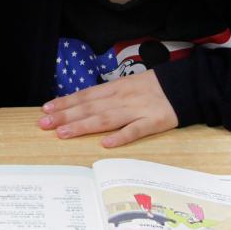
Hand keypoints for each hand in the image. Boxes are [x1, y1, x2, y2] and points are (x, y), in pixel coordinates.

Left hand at [39, 70, 177, 146]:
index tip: (46, 109)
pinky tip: (105, 144)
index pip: (86, 96)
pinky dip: (121, 137)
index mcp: (116, 88)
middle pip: (90, 107)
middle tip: (44, 124)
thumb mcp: (127, 86)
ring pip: (106, 118)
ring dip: (83, 126)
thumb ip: (106, 96)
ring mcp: (138, 110)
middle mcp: (123, 98)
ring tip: (64, 133)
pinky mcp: (155, 122)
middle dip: (66, 116)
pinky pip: (136, 130)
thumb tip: (80, 106)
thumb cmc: (153, 88)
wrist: (185, 85)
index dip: (65, 102)